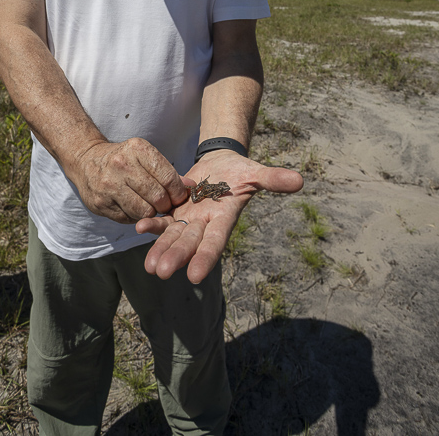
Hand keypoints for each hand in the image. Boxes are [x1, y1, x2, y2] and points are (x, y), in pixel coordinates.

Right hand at [72, 137, 187, 222]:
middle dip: (166, 205)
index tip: (179, 197)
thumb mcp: (144, 156)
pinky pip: (129, 218)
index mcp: (137, 150)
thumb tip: (191, 187)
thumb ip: (168, 172)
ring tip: (149, 205)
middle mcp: (122, 165)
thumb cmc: (123, 159)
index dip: (178, 192)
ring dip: (151, 212)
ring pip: (144, 211)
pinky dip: (135, 216)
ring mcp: (109, 185)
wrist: (86, 160)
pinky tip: (132, 206)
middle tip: (165, 204)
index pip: (167, 177)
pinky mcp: (101, 203)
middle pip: (157, 196)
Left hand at [136, 150, 302, 283]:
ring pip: (173, 236)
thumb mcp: (257, 173)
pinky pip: (162, 220)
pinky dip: (152, 225)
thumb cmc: (241, 171)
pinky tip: (138, 228)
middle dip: (176, 256)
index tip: (195, 275)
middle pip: (189, 243)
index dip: (205, 257)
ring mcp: (188, 218)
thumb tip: (300, 180)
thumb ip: (273, 179)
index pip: (215, 241)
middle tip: (160, 272)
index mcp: (224, 219)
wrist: (222, 163)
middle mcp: (205, 223)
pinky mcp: (175, 209)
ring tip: (149, 266)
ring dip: (160, 249)